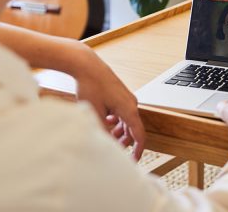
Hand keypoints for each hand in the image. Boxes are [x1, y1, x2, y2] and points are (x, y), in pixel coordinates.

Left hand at [71, 44, 145, 160]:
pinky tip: (104, 120)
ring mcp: (126, 98)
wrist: (87, 65)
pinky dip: (115, 121)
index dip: (138, 151)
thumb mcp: (94, 114)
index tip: (133, 162)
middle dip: (123, 141)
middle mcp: (131, 103)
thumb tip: (107, 145)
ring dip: (118, 131)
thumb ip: (103, 132)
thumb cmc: (91, 86)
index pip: (139, 135)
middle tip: (111, 149)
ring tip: (105, 135)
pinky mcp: (120, 94)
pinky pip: (122, 113)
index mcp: (128, 109)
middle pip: (132, 130)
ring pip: (126, 121)